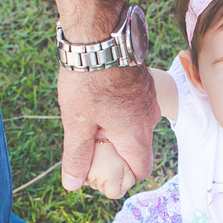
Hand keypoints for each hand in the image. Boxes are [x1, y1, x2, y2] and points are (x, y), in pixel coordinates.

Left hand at [57, 64, 157, 193]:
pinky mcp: (144, 85)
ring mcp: (149, 101)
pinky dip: (121, 114)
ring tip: (92, 122)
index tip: (101, 173)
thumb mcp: (77, 122)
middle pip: (138, 150)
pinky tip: (100, 103)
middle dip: (117, 155)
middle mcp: (149, 121)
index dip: (122, 178)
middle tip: (91, 147)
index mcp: (135, 136)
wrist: (101, 38)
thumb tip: (73, 184)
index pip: (140, 170)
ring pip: (137, 127)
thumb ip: (77, 155)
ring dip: (119, 132)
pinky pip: (136, 109)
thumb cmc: (89, 81)